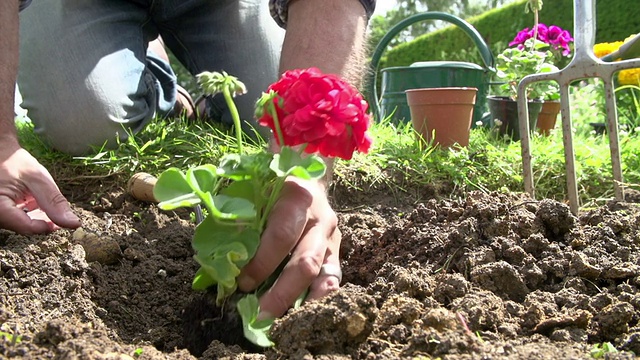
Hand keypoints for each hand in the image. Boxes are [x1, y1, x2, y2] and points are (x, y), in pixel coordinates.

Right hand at [0, 145, 80, 233]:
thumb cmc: (12, 160)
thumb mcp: (37, 178)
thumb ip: (54, 202)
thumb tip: (73, 223)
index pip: (28, 228)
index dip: (49, 225)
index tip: (62, 218)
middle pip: (24, 226)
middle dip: (43, 219)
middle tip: (54, 205)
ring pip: (19, 222)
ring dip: (35, 214)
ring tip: (39, 196)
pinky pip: (13, 216)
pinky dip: (26, 210)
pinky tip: (31, 198)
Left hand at [237, 176, 340, 317]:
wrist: (306, 172)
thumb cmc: (271, 185)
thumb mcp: (253, 193)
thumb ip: (237, 223)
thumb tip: (217, 266)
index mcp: (296, 198)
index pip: (281, 236)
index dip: (261, 263)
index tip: (241, 283)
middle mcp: (319, 218)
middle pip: (305, 263)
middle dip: (281, 293)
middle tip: (259, 315)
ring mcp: (331, 236)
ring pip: (324, 275)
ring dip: (301, 301)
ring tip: (282, 323)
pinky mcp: (336, 250)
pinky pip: (333, 278)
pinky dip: (318, 298)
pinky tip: (304, 314)